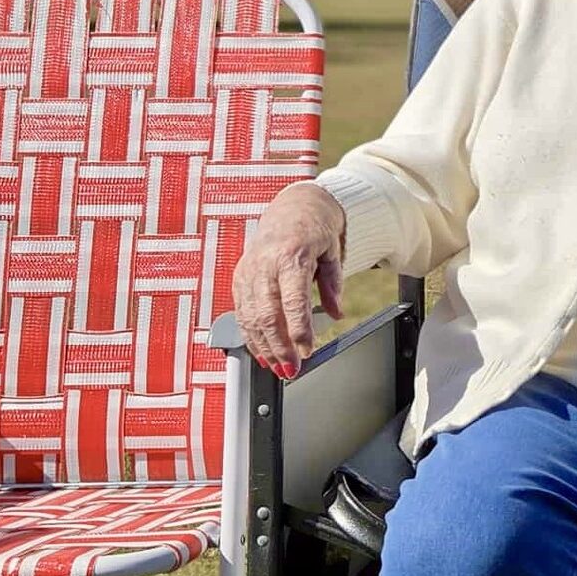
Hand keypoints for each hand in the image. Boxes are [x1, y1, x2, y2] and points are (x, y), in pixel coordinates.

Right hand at [232, 182, 345, 376]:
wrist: (294, 205)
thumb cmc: (316, 227)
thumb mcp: (333, 251)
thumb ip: (332, 284)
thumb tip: (337, 314)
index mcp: (291, 255)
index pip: (293, 300)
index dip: (298, 330)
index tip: (306, 351)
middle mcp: (264, 263)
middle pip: (267, 314)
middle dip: (279, 347)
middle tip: (291, 370)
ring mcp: (248, 270)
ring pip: (250, 317)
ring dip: (263, 347)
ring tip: (276, 368)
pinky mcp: (239, 276)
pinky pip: (241, 311)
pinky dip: (250, 334)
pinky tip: (260, 351)